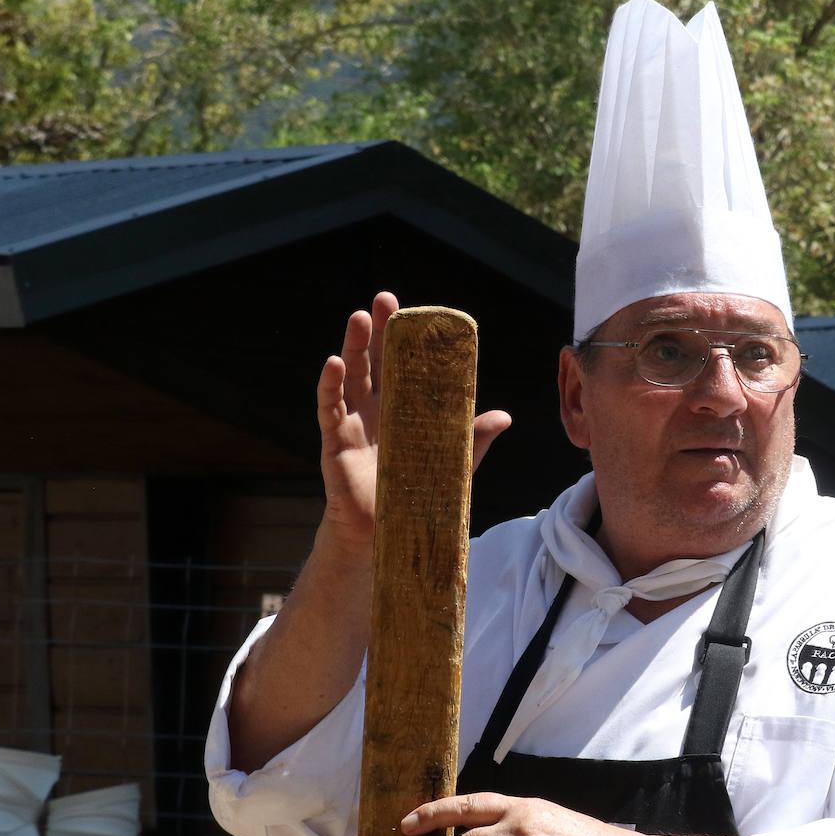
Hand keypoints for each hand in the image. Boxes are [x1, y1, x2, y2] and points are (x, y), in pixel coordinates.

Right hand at [315, 291, 511, 558]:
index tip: (416, 313)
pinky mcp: (335, 441)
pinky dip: (329, 384)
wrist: (390, 534)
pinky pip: (330, 407)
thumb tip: (505, 416)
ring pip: (352, 375)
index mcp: (404, 409)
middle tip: (386, 300)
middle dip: (380, 330)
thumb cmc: (417, 496)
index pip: (405, 366)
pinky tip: (333, 362)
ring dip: (354, 345)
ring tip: (359, 318)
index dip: (407, 340)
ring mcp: (354, 421)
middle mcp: (376, 409)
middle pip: (377, 361)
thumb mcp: (451, 464)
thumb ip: (473, 438)